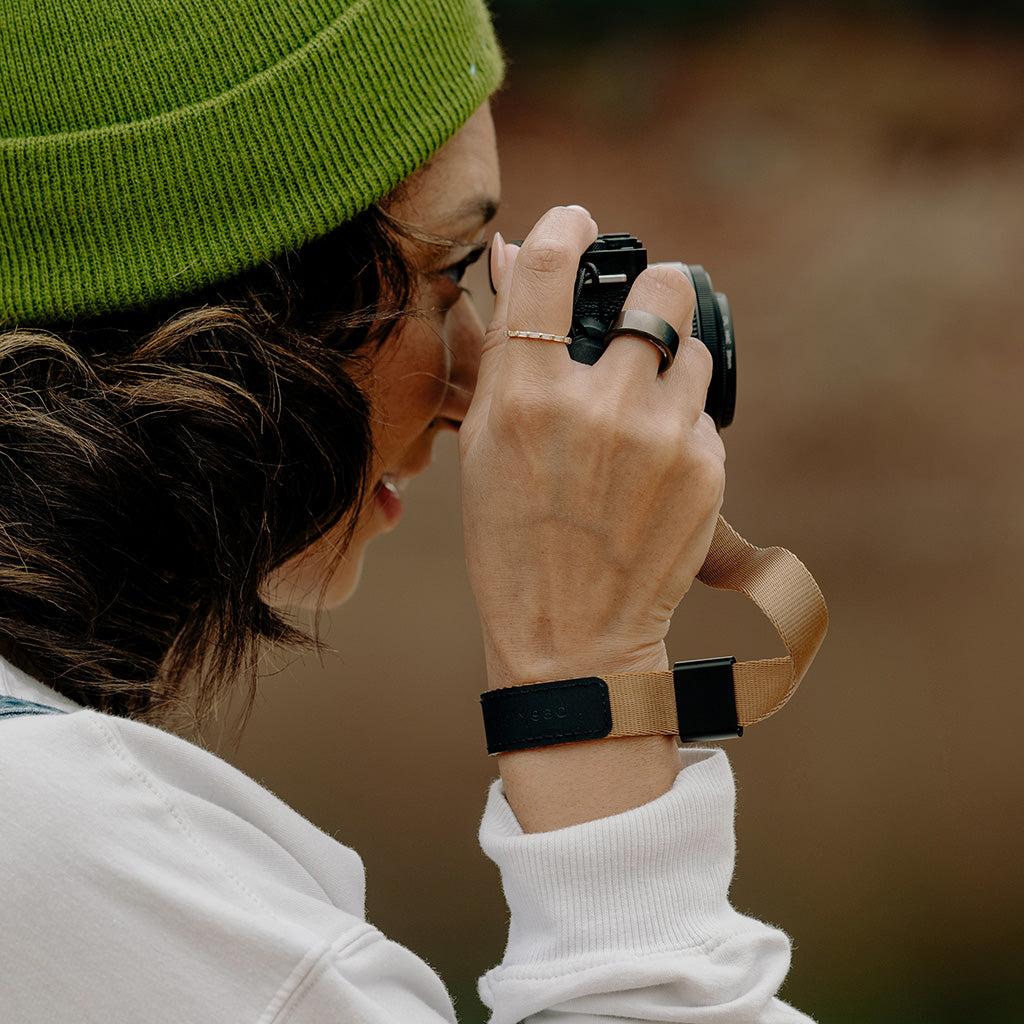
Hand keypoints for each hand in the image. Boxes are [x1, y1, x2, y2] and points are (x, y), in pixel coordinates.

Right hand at [459, 206, 724, 690]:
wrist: (574, 636)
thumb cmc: (511, 541)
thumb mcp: (484, 444)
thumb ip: (506, 349)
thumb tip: (515, 256)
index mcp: (527, 397)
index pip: (551, 264)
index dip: (566, 229)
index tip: (575, 228)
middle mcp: (601, 406)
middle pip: (660, 286)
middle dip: (649, 292)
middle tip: (633, 323)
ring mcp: (662, 437)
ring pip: (692, 347)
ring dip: (668, 362)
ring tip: (637, 414)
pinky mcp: (706, 469)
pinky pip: (702, 411)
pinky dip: (679, 423)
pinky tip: (649, 470)